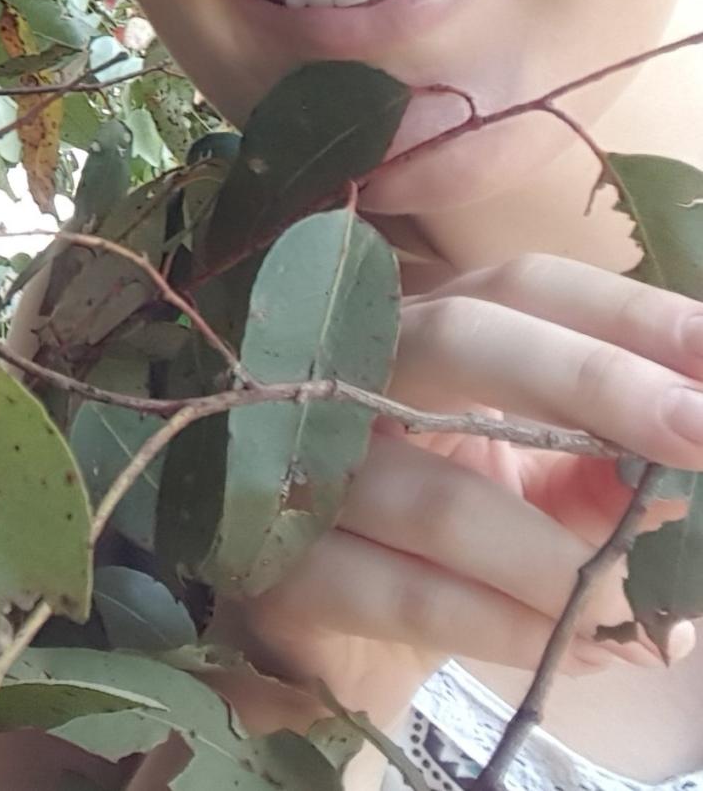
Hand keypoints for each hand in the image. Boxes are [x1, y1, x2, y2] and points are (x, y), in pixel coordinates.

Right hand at [213, 253, 701, 733]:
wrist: (324, 632)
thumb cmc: (446, 539)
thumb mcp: (537, 491)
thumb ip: (608, 472)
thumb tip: (682, 472)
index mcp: (424, 334)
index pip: (523, 288)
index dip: (627, 316)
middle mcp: (351, 374)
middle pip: (458, 338)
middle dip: (595, 382)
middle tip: (701, 435)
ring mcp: (301, 467)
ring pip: (442, 500)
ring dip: (561, 566)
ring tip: (637, 621)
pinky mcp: (281, 567)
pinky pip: (406, 597)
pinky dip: (505, 629)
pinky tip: (570, 652)